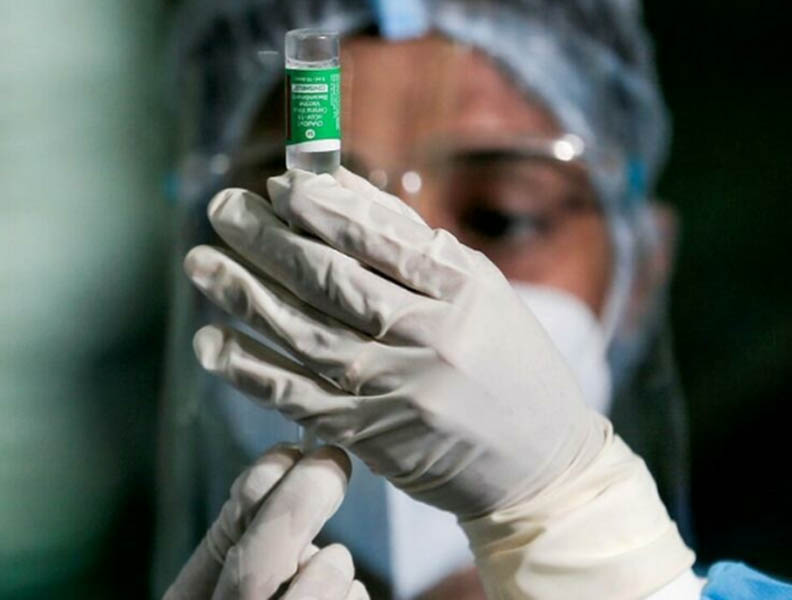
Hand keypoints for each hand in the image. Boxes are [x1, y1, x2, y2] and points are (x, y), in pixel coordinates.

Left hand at [184, 168, 692, 597]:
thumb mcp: (481, 290)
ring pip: (305, 336)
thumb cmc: (511, 364)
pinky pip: (298, 399)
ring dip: (244, 298)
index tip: (277, 185)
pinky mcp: (372, 436)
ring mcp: (398, 392)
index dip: (321, 209)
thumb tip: (333, 189)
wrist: (539, 462)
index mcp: (465, 293)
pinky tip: (213, 341)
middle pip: (332, 282)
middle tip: (222, 209)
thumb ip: (409, 240)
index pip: (380, 240)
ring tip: (201, 263)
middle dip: (268, 241)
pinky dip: (250, 370)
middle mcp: (431, 340)